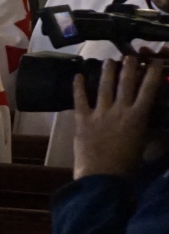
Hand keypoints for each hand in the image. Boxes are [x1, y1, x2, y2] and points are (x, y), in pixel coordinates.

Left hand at [73, 56, 163, 178]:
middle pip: (126, 82)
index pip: (149, 89)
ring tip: (110, 60)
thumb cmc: (127, 165)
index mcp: (138, 117)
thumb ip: (147, 130)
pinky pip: (80, 100)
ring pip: (105, 86)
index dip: (153, 73)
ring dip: (108, 71)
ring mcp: (100, 113)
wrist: (101, 178)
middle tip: (131, 55)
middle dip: (130, 66)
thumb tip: (153, 123)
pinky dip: (78, 87)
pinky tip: (78, 75)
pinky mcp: (82, 120)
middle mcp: (120, 111)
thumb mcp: (144, 145)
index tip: (155, 61)